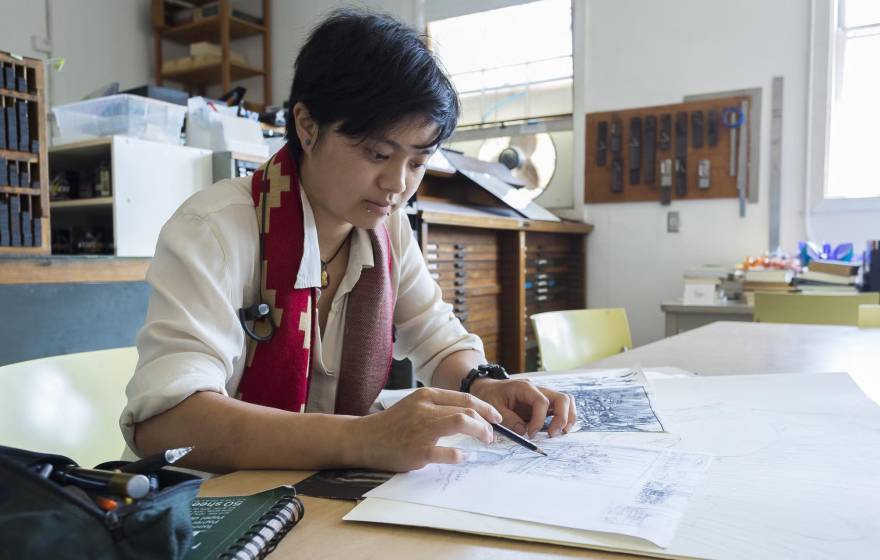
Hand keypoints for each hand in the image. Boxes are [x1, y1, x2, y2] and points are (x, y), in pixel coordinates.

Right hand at [352, 387, 502, 471]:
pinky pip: (447, 452)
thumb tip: (470, 413)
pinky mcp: (418, 451)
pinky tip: (464, 456)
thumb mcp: (415, 405)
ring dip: (480, 432)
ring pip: (461, 422)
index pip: (465, 397)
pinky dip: (460, 454)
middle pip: (467, 409)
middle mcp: (426, 409)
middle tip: (491, 434)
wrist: (366, 439)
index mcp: (426, 396)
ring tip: (485, 441)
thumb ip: (438, 406)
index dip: (485, 408)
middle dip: (486, 422)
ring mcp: (422, 429)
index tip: (496, 417)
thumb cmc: (394, 423)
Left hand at [470, 378, 576, 438]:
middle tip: (552, 435)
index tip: (530, 434)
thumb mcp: (493, 407)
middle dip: (562, 418)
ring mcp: (543, 396)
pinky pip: (561, 408)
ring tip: (560, 433)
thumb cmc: (490, 396)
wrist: (487, 389)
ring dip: (568, 418)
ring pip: (566, 402)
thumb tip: (523, 431)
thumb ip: (508, 419)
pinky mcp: (544, 404)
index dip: (539, 420)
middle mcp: (538, 389)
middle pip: (562, 398)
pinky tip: (557, 430)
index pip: (542, 402)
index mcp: (525, 387)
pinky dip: (564, 419)